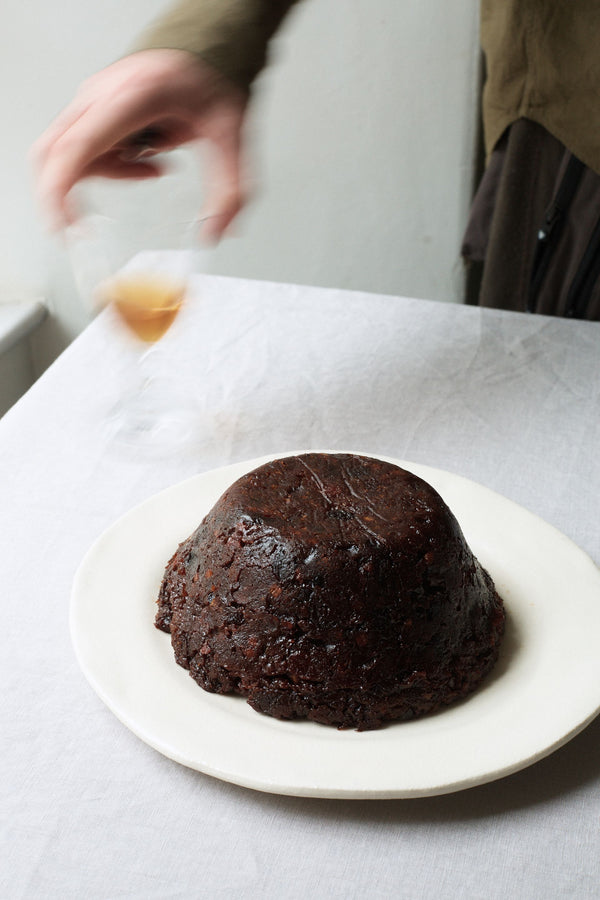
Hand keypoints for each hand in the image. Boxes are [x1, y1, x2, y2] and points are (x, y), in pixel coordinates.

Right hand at [32, 49, 247, 240]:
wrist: (207, 49)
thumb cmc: (211, 79)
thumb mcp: (231, 138)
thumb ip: (230, 191)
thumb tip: (216, 231)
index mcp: (131, 97)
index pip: (76, 146)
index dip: (62, 189)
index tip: (66, 224)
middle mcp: (102, 95)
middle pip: (54, 151)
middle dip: (63, 194)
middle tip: (81, 226)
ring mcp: (94, 100)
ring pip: (67, 152)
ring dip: (104, 176)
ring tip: (151, 168)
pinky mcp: (96, 108)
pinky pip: (83, 147)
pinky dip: (109, 167)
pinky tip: (146, 161)